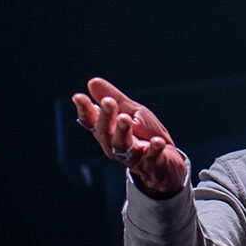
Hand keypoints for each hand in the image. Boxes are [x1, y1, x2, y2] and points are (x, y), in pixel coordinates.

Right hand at [71, 77, 187, 197]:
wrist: (167, 160)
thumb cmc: (145, 134)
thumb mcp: (131, 112)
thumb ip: (114, 99)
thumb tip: (92, 82)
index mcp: (108, 132)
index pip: (92, 121)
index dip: (85, 110)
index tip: (78, 96)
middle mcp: (115, 146)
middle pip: (106, 133)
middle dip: (105, 117)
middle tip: (108, 102)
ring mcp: (133, 156)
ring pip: (123, 146)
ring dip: (123, 131)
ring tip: (125, 118)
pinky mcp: (152, 163)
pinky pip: (151, 157)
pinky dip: (154, 149)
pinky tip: (157, 141)